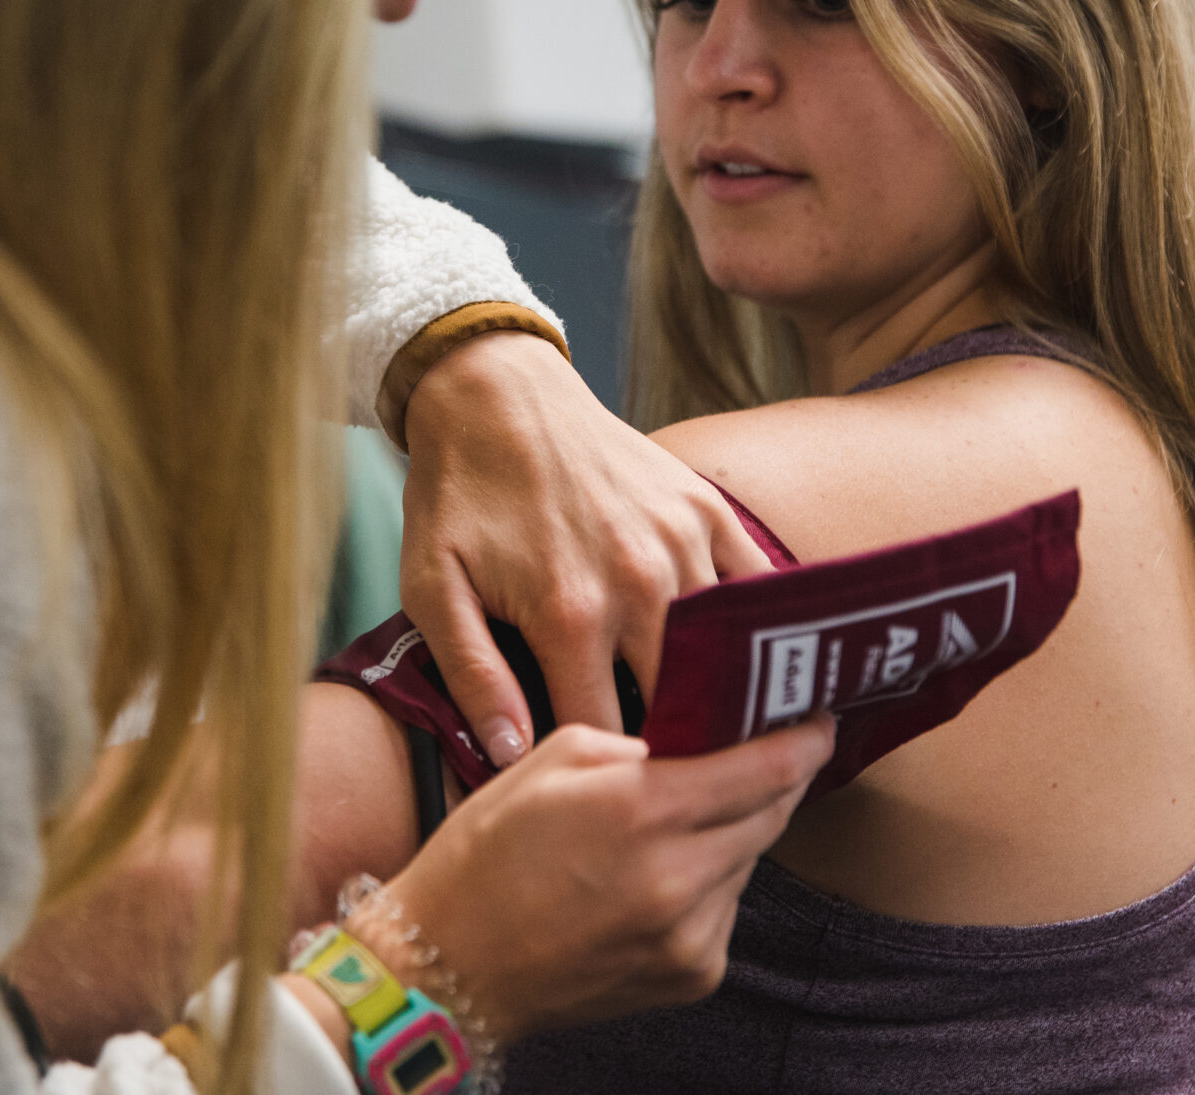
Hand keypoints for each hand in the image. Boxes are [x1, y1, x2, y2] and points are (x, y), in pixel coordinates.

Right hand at [364, 718, 832, 1041]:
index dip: (805, 736)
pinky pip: (727, 908)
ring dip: (733, 832)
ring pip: (750, 860)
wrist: (449, 968)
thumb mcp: (552, 757)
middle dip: (774, 778)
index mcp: (641, 809)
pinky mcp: (693, 974)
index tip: (817, 715)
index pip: (768, 766)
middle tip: (762, 749)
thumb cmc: (487, 851)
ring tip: (678, 821)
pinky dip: (709, 883)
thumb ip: (639, 742)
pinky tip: (656, 877)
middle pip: (774, 812)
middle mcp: (678, 877)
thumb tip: (701, 737)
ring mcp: (690, 935)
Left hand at [400, 332, 772, 762]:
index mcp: (569, 614)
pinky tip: (754, 663)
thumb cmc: (458, 496)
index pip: (611, 734)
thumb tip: (511, 759)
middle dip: (680, 748)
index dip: (613, 779)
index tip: (613, 802)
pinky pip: (759, 587)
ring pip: (728, 653)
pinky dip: (761, 630)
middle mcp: (639, 582)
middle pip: (685, 703)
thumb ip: (473, 677)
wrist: (497, 393)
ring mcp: (682, 542)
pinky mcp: (706, 509)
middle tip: (675, 784)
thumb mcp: (433, 588)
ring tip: (719, 736)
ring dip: (724, 695)